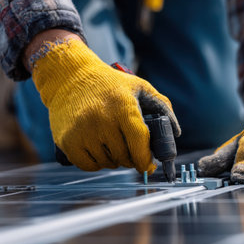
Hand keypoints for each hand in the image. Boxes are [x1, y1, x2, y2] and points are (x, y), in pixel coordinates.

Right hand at [29, 36, 179, 172]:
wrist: (70, 77)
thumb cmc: (110, 84)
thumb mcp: (140, 87)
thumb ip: (162, 106)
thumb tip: (175, 132)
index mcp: (123, 108)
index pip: (139, 144)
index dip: (146, 159)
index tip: (149, 164)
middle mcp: (102, 121)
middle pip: (124, 157)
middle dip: (131, 158)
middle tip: (131, 150)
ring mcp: (82, 132)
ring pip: (107, 163)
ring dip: (114, 160)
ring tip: (113, 145)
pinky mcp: (67, 141)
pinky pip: (88, 165)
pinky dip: (96, 163)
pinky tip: (99, 150)